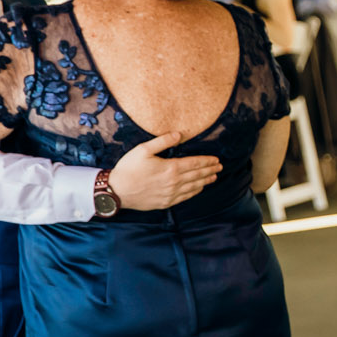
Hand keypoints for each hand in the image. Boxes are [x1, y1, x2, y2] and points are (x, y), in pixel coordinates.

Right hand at [107, 131, 221, 210]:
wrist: (117, 191)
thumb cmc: (128, 168)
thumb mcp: (143, 149)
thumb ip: (162, 141)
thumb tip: (179, 134)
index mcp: (170, 167)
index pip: (195, 163)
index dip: (207, 161)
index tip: (216, 159)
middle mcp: (174, 182)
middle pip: (197, 174)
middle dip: (210, 170)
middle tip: (220, 167)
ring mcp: (171, 194)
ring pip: (194, 186)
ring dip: (205, 181)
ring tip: (214, 177)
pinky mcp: (166, 202)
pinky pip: (185, 197)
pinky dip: (195, 192)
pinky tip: (199, 188)